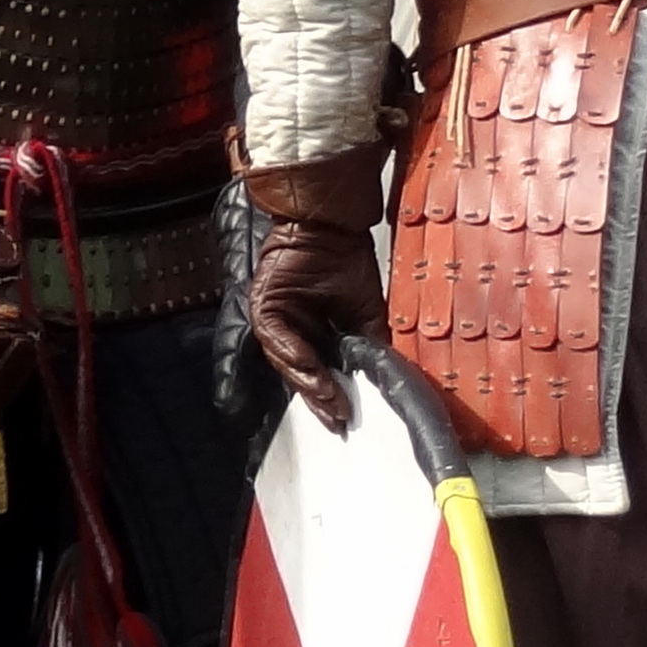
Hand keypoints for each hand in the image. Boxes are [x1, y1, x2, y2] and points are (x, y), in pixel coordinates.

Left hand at [246, 225, 375, 430]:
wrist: (331, 228)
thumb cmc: (347, 262)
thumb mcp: (367, 314)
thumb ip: (367, 347)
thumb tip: (381, 378)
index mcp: (315, 334)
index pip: (319, 373)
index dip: (331, 395)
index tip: (345, 417)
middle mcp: (292, 331)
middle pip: (300, 373)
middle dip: (318, 397)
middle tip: (335, 417)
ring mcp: (276, 320)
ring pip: (285, 360)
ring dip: (306, 380)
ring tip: (327, 397)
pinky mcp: (264, 307)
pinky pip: (274, 337)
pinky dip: (291, 352)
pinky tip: (308, 364)